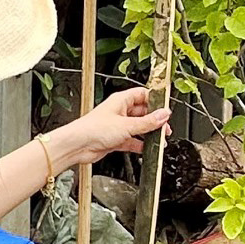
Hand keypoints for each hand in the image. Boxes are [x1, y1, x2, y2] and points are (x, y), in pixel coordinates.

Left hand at [54, 86, 170, 165]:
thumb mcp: (127, 125)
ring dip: (148, 133)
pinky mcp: (115, 139)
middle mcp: (120, 111)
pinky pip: (132, 140)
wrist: (78, 145)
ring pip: (138, 127)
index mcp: (121, 100)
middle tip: (165, 127)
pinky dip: (139, 144)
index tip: (166, 109)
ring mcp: (118, 126)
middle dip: (155, 120)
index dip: (156, 101)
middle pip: (143, 112)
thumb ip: (148, 122)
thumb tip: (164, 115)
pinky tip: (146, 148)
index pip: (143, 95)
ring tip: (159, 139)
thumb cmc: (93, 129)